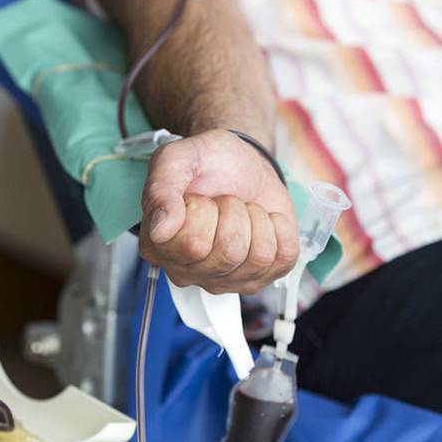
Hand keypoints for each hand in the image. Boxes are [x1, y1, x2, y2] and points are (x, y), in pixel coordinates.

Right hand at [139, 129, 299, 293]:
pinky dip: (281, 228)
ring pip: (259, 256)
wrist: (240, 165)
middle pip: (230, 252)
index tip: (196, 197)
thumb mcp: (176, 160)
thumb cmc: (206, 165)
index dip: (204, 210)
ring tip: (242, 210)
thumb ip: (160, 189)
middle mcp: (185, 271)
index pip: (194, 244)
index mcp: (158, 247)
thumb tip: (160, 230)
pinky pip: (284, 258)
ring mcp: (222, 280)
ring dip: (257, 219)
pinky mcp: (258, 279)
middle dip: (234, 211)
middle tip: (222, 201)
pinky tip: (261, 221)